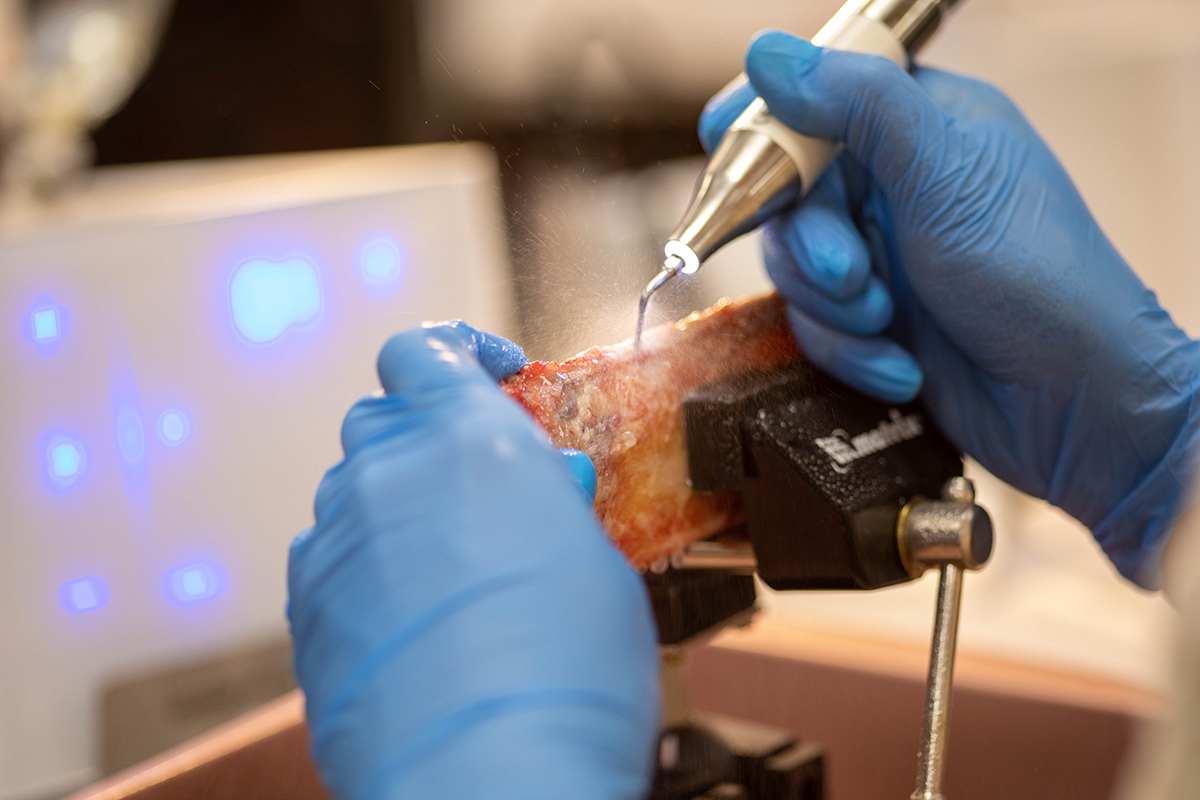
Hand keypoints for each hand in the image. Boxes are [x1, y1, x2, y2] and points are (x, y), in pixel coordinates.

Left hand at [287, 322, 657, 799]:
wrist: (490, 777)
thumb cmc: (565, 674)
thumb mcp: (595, 559)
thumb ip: (552, 501)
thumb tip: (542, 486)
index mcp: (466, 440)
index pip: (427, 350)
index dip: (460, 354)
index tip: (494, 375)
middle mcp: (387, 477)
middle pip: (384, 418)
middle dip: (429, 438)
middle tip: (483, 486)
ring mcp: (336, 542)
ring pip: (356, 491)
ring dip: (400, 506)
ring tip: (455, 565)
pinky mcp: (305, 608)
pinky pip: (331, 558)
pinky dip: (368, 566)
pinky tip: (415, 616)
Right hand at [700, 31, 1199, 585]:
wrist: (1073, 403)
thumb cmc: (1037, 278)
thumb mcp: (946, 178)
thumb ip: (858, 107)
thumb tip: (768, 56)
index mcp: (922, 125)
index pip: (819, 99)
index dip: (766, 122)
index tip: (721, 139)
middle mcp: (896, 186)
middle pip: (789, 195)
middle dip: (813, 245)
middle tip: (849, 274)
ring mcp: (881, 255)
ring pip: (793, 267)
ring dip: (834, 309)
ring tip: (886, 324)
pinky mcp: (872, 320)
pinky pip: (814, 327)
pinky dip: (851, 352)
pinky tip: (902, 366)